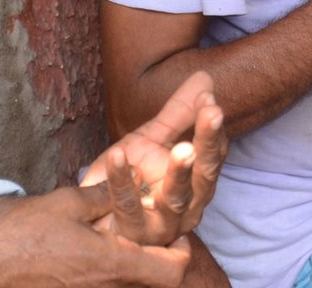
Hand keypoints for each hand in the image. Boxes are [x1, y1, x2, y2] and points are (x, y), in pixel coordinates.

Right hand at [0, 188, 193, 287]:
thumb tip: (138, 177)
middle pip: (156, 282)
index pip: (173, 271)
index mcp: (112, 263)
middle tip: (155, 234)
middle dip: (162, 258)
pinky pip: (107, 287)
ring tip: (125, 239)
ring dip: (136, 265)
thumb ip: (107, 194)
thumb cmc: (21, 234)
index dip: (182, 251)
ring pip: (131, 285)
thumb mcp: (68, 203)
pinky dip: (112, 273)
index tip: (177, 232)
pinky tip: (99, 254)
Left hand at [81, 71, 225, 247]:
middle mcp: (190, 205)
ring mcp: (164, 224)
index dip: (212, 127)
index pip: (214, 152)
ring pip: (176, 199)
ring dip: (180, 173)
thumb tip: (204, 78)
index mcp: (198, 180)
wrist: (97, 217)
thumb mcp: (154, 138)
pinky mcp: (133, 234)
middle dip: (209, 143)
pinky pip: (128, 207)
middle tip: (213, 113)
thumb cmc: (133, 178)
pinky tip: (117, 154)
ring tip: (182, 148)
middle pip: (205, 175)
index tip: (209, 99)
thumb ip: (179, 112)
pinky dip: (121, 182)